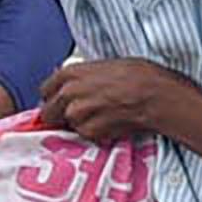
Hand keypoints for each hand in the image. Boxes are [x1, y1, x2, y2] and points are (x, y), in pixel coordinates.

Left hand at [38, 57, 196, 143]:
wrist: (155, 95)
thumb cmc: (137, 75)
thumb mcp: (104, 66)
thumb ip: (82, 77)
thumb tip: (73, 85)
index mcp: (69, 73)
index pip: (45, 91)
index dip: (54, 98)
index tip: (62, 102)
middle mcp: (67, 94)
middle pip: (49, 113)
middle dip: (60, 115)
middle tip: (80, 114)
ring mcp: (76, 115)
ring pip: (69, 126)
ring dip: (81, 125)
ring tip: (102, 117)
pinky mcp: (89, 132)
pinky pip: (84, 136)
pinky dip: (94, 133)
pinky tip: (110, 124)